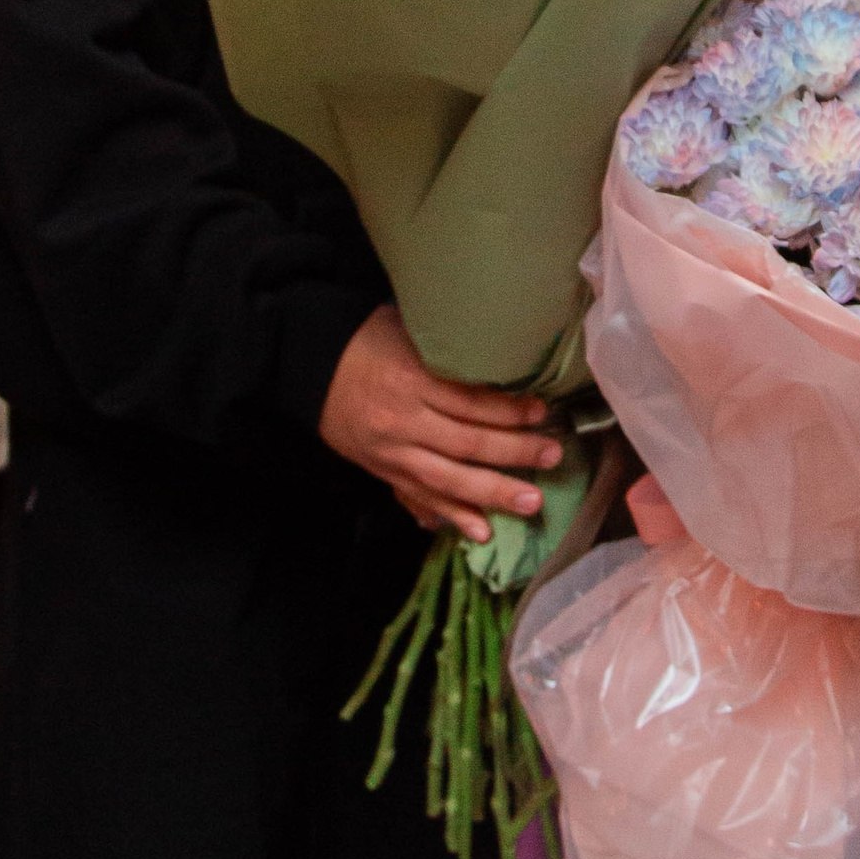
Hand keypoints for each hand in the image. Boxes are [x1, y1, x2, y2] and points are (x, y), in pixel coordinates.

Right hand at [319, 305, 560, 540]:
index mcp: (410, 378)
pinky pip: (420, 497)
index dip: (507, 410)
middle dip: (514, 452)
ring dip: (492, 492)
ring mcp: (393, 451)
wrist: (306, 365)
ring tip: (532, 503)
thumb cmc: (365, 339)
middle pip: (466, 443)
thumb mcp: (405, 328)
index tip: (541, 412)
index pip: (468, 401)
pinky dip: (451, 515)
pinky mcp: (383, 470)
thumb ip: (447, 347)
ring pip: (448, 478)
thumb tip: (501, 355)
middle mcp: (403, 420)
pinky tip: (481, 531)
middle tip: (553, 456)